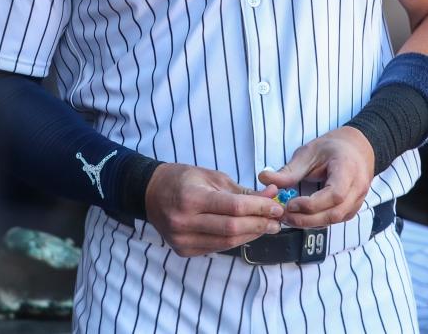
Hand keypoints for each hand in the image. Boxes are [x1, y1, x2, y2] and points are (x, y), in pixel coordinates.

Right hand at [144, 163, 283, 256]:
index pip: (233, 208)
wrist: (150, 193)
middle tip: (277, 221)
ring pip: (226, 243)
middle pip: (232, 228)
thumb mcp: (211, 176)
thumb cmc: (182, 179)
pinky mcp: (183, 250)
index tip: (277, 207)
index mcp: (191, 198)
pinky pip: (216, 248)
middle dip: (259, 225)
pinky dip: (235, 240)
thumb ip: (241, 190)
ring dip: (251, 235)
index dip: (259, 209)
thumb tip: (271, 196)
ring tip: (266, 227)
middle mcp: (184, 221)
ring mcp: (182, 239)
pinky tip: (246, 232)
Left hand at [258, 126, 374, 227]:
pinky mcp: (352, 208)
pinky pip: (335, 220)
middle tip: (284, 215)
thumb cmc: (333, 148)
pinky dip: (317, 221)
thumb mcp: (309, 152)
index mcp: (348, 169)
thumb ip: (289, 170)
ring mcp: (357, 200)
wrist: (356, 148)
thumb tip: (263, 178)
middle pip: (335, 213)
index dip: (312, 204)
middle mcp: (357, 188)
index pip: (335, 194)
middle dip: (307, 219)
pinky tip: (301, 217)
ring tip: (289, 217)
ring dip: (310, 223)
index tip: (290, 204)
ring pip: (335, 220)